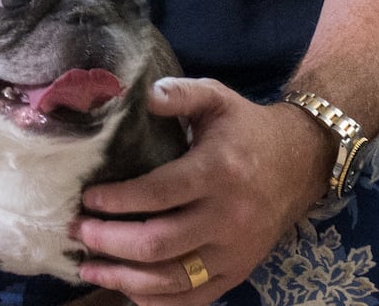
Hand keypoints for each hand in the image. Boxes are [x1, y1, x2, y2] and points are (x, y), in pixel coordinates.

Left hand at [70, 81, 328, 298]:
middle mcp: (228, 217)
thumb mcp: (216, 98)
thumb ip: (179, 93)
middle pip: (159, 243)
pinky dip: (158, 302)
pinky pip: (195, 299)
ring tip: (88, 266)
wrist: (302, 162)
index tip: (86, 198)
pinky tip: (128, 292)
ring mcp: (235, 251)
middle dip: (109, 241)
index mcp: (218, 172)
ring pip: (173, 279)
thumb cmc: (247, 129)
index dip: (117, 200)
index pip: (158, 193)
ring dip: (124, 278)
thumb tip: (144, 96)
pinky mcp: (238, 272)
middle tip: (76, 231)